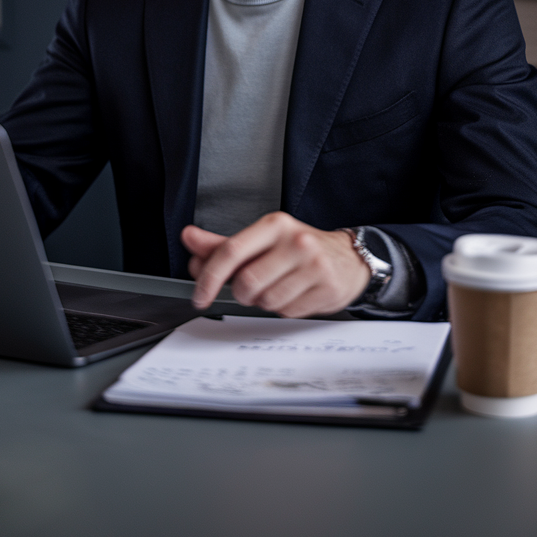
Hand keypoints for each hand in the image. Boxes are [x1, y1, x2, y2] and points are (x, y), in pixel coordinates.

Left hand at [181, 213, 370, 316]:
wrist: (347, 259)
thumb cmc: (298, 249)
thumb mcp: (262, 240)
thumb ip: (222, 244)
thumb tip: (189, 238)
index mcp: (275, 224)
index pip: (231, 251)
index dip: (209, 277)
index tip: (199, 295)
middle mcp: (296, 241)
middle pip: (247, 282)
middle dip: (242, 293)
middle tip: (251, 287)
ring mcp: (313, 265)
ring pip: (266, 301)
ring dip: (264, 302)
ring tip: (278, 286)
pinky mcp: (326, 288)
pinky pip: (287, 312)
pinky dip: (283, 309)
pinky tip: (294, 294)